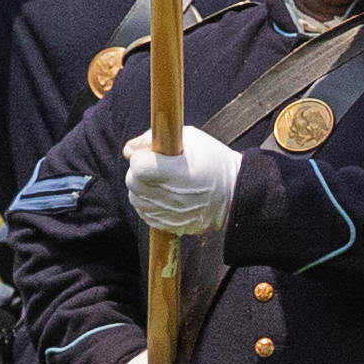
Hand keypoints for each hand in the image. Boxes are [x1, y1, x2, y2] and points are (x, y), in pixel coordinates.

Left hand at [121, 136, 244, 242]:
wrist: (235, 193)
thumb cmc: (213, 160)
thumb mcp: (190, 137)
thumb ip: (154, 138)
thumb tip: (128, 150)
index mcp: (177, 172)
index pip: (138, 166)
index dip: (141, 157)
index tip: (151, 155)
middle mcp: (172, 196)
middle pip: (133, 182)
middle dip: (139, 172)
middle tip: (156, 167)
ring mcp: (170, 214)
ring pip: (136, 198)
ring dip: (143, 188)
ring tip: (162, 181)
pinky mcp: (170, 226)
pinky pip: (145, 213)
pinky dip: (149, 203)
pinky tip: (164, 195)